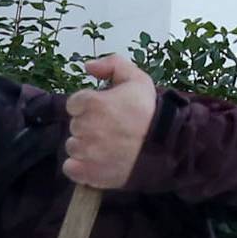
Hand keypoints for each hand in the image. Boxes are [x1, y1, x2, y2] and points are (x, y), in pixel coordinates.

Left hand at [63, 53, 156, 188]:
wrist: (165, 147)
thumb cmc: (150, 112)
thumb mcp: (137, 79)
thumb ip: (112, 64)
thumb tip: (88, 66)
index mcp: (93, 103)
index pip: (74, 104)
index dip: (88, 107)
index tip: (103, 112)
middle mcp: (85, 127)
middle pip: (75, 125)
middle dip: (88, 126)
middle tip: (109, 129)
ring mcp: (86, 152)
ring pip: (73, 146)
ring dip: (84, 146)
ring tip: (106, 147)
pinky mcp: (88, 173)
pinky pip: (71, 168)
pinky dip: (79, 167)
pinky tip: (95, 163)